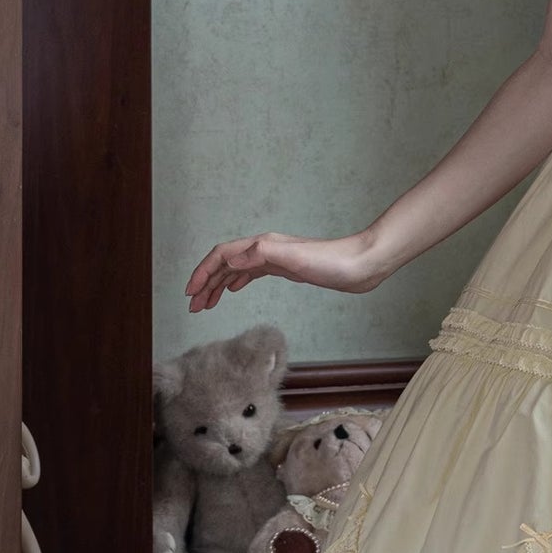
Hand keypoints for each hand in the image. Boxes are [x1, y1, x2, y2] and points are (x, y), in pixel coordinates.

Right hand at [184, 229, 389, 314]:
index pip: (221, 256)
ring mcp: (275, 259)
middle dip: (206, 283)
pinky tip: (233, 291)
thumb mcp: (294, 258)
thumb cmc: (332, 261)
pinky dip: (237, 282)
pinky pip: (252, 274)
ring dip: (218, 285)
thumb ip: (261, 255)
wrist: (360, 265)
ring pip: (236, 270)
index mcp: (262, 245)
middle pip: (225, 264)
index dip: (203, 273)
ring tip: (206, 303)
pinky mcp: (286, 269)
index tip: (190, 293)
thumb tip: (230, 262)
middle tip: (194, 306)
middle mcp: (265, 249)